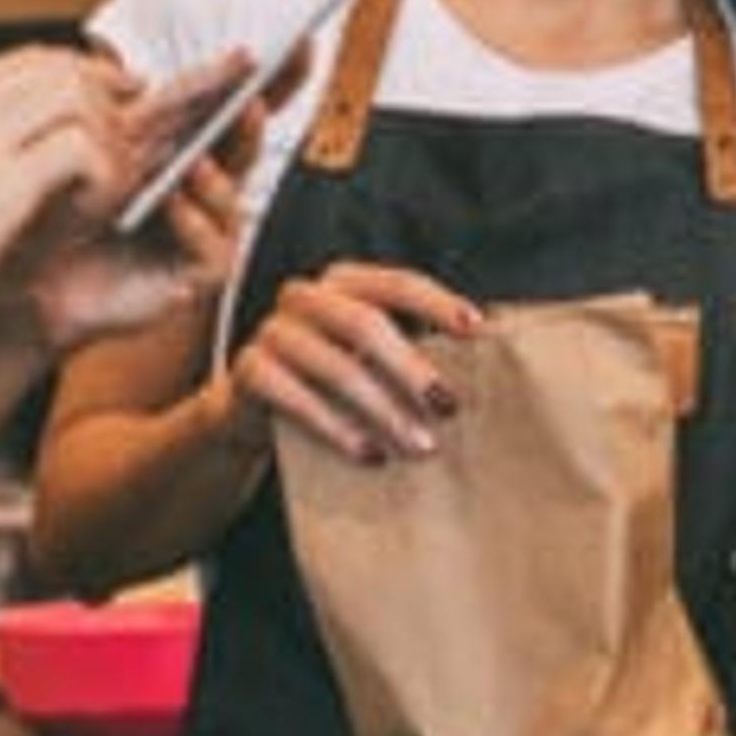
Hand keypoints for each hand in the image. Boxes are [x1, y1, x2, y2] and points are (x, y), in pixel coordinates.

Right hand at [0, 46, 240, 350]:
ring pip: (81, 101)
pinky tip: (102, 208)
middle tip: (139, 135)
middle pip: (63, 70)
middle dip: (110, 99)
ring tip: (120, 181)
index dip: (82, 79)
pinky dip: (105, 176)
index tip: (112, 101)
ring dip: (110, 139)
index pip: (30, 61)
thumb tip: (5, 154)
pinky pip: (83, 153)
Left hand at [12, 43, 316, 347]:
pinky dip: (193, 224)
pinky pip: (213, 249)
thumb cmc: (62, 217)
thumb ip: (122, 119)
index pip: (233, 104)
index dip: (272, 74)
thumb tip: (142, 80)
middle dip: (255, 119)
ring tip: (193, 165)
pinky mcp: (198, 276)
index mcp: (185, 146)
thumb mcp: (91, 155)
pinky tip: (172, 208)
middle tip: (248, 102)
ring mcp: (206, 230)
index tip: (298, 40)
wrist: (35, 282)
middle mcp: (204, 187)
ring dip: (216, 179)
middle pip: (247, 144)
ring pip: (232, 197)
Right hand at [228, 261, 483, 465]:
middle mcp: (304, 295)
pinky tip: (371, 455)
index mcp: (342, 281)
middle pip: (366, 323)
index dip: (437, 304)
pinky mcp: (247, 369)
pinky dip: (337, 428)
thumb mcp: (372, 357)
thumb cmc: (334, 380)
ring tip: (421, 446)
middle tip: (449, 408)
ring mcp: (271, 330)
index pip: (396, 283)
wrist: (255, 413)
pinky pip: (295, 397)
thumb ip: (414, 346)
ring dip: (384, 409)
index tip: (478, 331)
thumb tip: (487, 353)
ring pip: (335, 365)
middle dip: (412, 368)